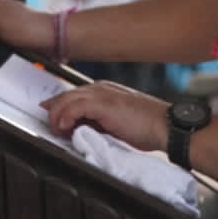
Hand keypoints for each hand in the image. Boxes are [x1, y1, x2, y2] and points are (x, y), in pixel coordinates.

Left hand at [42, 81, 169, 152]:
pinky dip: (66, 116)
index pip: (74, 95)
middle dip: (54, 110)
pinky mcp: (103, 103)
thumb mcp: (118, 124)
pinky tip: (65, 126)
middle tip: (51, 126)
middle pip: (66, 95)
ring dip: (58, 115)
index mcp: (105, 91)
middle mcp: (101, 88)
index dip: (59, 105)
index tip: (52, 116)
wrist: (166, 126)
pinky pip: (75, 106)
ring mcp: (101, 94)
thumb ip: (99, 122)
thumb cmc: (148, 127)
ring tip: (58, 130)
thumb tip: (82, 128)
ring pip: (67, 99)